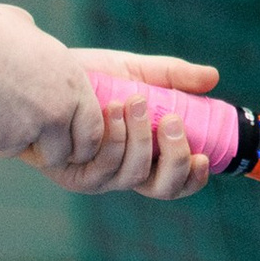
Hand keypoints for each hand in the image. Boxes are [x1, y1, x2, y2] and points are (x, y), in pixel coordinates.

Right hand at [0, 1, 106, 166]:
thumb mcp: (32, 35)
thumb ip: (47, 59)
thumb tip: (44, 60)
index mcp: (72, 85)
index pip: (93, 132)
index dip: (81, 141)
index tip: (68, 141)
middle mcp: (56, 113)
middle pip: (62, 153)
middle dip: (47, 150)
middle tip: (30, 138)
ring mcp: (27, 131)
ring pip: (27, 153)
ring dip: (16, 143)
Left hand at [47, 48, 219, 199]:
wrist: (46, 75)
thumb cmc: (92, 78)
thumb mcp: (135, 72)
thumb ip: (172, 75)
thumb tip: (213, 78)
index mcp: (147, 155)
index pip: (177, 181)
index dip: (193, 177)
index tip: (203, 156)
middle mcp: (125, 172)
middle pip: (161, 189)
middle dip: (173, 158)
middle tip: (171, 121)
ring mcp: (100, 177)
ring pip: (132, 174)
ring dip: (139, 138)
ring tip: (134, 100)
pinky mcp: (74, 173)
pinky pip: (102, 166)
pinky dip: (112, 137)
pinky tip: (111, 108)